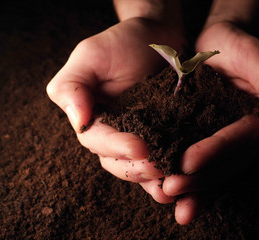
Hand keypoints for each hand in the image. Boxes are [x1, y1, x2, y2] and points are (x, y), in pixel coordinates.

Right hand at [46, 17, 184, 203]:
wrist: (160, 37)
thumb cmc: (123, 42)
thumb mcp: (91, 55)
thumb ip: (73, 85)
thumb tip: (77, 121)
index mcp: (92, 118)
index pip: (97, 140)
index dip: (117, 147)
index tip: (139, 146)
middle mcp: (114, 133)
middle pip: (117, 161)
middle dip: (138, 167)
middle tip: (159, 167)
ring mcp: (140, 137)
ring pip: (140, 167)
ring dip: (154, 179)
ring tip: (172, 185)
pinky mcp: (164, 137)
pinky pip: (164, 159)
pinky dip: (171, 173)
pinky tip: (184, 180)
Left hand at [162, 21, 258, 223]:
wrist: (216, 44)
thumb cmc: (238, 45)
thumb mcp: (256, 56)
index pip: (238, 141)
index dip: (214, 153)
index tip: (187, 163)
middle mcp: (243, 137)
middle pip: (224, 165)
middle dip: (198, 180)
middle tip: (170, 189)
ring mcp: (223, 142)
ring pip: (210, 172)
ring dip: (189, 189)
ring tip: (164, 197)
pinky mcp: (204, 140)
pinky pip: (194, 164)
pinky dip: (181, 178)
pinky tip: (159, 189)